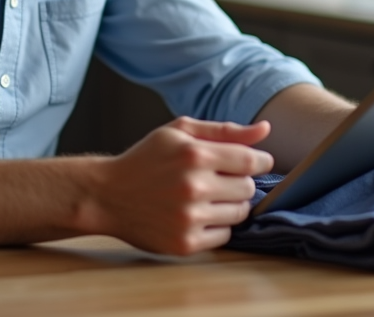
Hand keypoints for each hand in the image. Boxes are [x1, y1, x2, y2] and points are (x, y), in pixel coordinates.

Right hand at [82, 117, 273, 255]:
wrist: (107, 194)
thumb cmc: (146, 158)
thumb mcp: (179, 132)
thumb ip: (224, 130)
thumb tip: (265, 130)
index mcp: (194, 154)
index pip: (251, 162)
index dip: (260, 162)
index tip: (256, 163)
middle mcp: (194, 187)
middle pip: (248, 188)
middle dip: (239, 182)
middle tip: (219, 179)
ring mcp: (189, 218)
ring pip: (240, 213)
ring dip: (230, 204)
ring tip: (207, 197)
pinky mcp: (185, 243)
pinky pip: (224, 236)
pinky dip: (217, 226)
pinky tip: (198, 214)